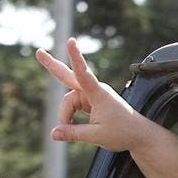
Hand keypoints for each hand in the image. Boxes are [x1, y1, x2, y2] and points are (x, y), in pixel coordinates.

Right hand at [35, 38, 143, 152]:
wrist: (139, 135)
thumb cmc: (123, 133)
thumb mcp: (96, 136)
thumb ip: (73, 133)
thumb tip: (53, 133)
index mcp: (99, 94)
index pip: (83, 73)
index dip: (75, 57)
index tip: (70, 41)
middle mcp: (94, 90)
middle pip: (69, 77)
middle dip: (52, 66)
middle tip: (38, 52)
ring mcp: (92, 95)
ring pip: (69, 102)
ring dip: (66, 115)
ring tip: (66, 130)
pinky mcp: (91, 102)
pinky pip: (74, 106)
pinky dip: (70, 117)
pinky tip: (68, 125)